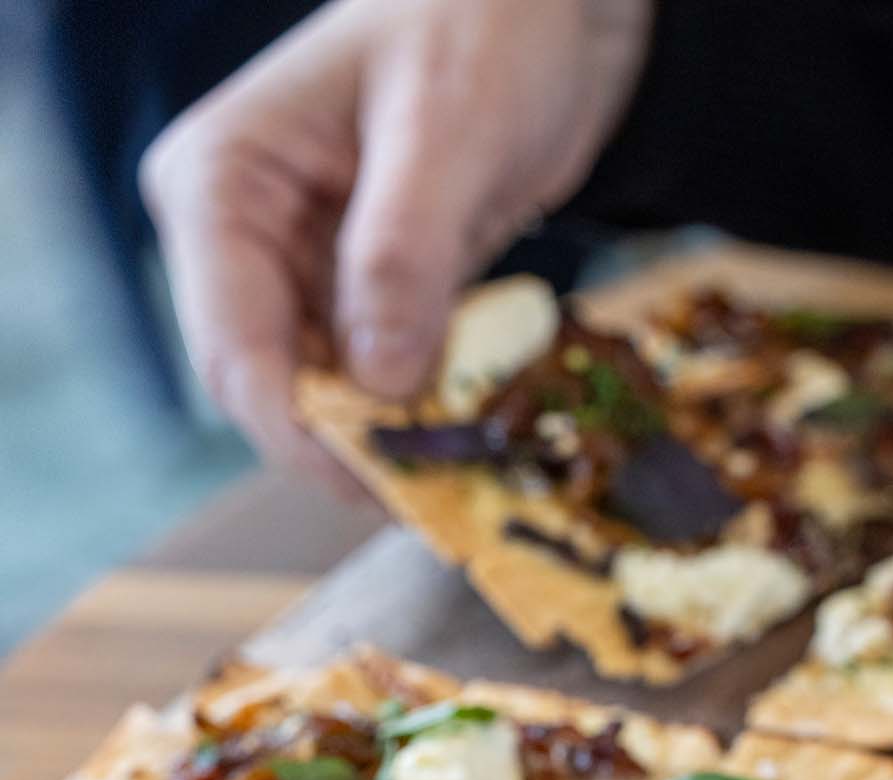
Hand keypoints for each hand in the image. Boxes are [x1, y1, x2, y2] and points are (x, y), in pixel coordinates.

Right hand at [140, 0, 650, 484]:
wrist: (549, 0)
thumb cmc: (488, 21)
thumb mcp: (447, 132)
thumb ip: (403, 256)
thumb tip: (380, 383)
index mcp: (222, 183)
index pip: (236, 350)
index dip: (301, 433)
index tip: (377, 483)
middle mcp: (243, 236)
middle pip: (273, 389)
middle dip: (347, 445)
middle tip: (433, 496)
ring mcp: (301, 270)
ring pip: (327, 396)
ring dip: (390, 440)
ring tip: (462, 471)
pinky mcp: (361, 293)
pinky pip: (378, 378)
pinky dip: (420, 410)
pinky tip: (468, 431)